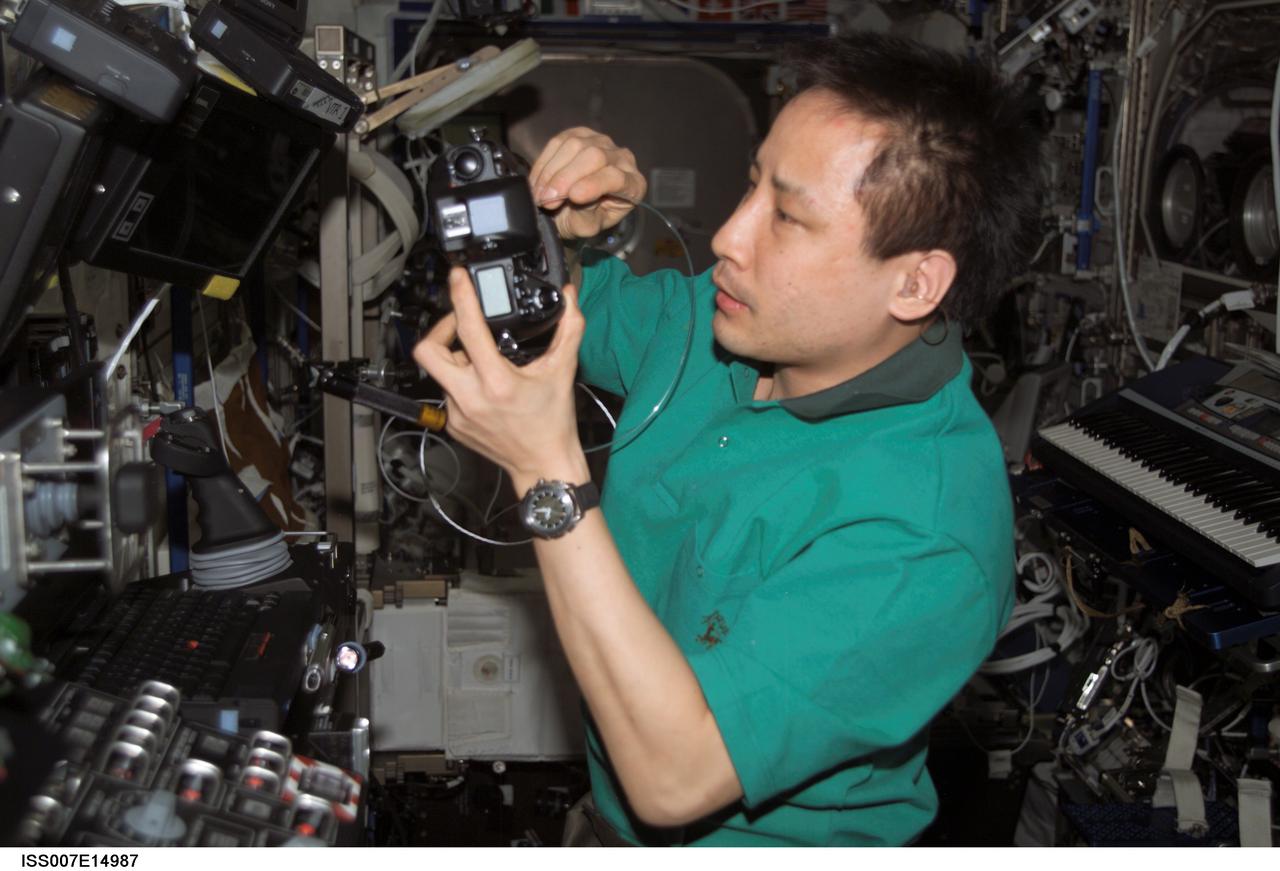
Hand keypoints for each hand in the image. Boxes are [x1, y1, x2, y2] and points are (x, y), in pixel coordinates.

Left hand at [412, 268, 588, 489]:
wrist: (543, 465)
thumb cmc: (553, 424)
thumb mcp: (563, 371)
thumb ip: (569, 329)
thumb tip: (569, 297)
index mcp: (496, 382)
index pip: (468, 330)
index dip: (460, 297)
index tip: (458, 278)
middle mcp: (470, 398)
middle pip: (428, 351)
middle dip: (440, 330)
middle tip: (460, 325)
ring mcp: (457, 413)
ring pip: (439, 372)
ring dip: (455, 358)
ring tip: (479, 356)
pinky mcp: (453, 424)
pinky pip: (447, 391)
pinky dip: (461, 380)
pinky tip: (481, 383)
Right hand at [529, 127, 646, 240]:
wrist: (570, 209)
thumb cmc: (583, 219)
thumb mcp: (586, 228)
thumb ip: (585, 217)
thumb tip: (574, 196)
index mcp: (633, 184)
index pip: (616, 178)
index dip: (594, 184)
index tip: (573, 196)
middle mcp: (623, 158)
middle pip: (595, 156)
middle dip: (566, 178)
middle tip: (547, 200)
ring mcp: (602, 142)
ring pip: (575, 146)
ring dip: (551, 172)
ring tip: (540, 195)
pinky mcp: (580, 134)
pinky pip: (558, 142)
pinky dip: (544, 163)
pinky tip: (538, 182)